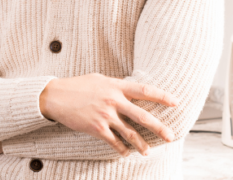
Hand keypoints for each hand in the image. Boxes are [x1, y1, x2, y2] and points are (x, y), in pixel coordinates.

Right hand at [39, 74, 178, 156]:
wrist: (56, 96)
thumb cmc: (78, 86)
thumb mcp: (100, 79)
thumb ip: (117, 85)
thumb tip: (130, 89)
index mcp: (117, 86)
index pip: (145, 90)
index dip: (162, 96)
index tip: (176, 102)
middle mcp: (114, 100)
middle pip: (142, 116)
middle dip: (158, 128)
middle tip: (170, 136)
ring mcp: (105, 115)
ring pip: (129, 133)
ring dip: (141, 144)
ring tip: (148, 152)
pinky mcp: (96, 128)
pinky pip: (114, 142)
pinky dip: (121, 149)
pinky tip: (126, 153)